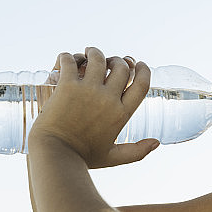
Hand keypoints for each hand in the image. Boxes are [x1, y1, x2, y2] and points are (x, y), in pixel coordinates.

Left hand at [28, 47, 158, 167]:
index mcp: (121, 114)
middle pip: (121, 68)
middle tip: (110, 61)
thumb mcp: (112, 157)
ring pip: (98, 59)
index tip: (138, 64)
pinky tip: (66, 58)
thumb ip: (136, 152)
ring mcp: (87, 90)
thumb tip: (156, 143)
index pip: (141, 84)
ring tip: (89, 53)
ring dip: (95, 52)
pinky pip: (70, 61)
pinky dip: (68, 56)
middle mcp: (108, 98)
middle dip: (118, 60)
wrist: (54, 155)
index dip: (143, 70)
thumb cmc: (82, 158)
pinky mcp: (67, 85)